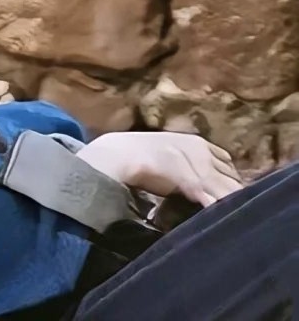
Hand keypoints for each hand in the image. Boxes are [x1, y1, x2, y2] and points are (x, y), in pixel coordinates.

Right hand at [76, 131, 241, 207]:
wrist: (121, 154)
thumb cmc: (141, 155)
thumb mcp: (171, 153)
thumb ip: (188, 163)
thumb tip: (200, 182)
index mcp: (198, 143)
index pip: (227, 161)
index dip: (230, 177)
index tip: (231, 191)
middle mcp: (204, 152)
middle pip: (232, 176)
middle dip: (236, 191)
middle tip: (238, 208)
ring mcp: (201, 167)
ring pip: (230, 189)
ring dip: (234, 202)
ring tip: (239, 218)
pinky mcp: (194, 184)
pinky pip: (217, 199)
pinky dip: (222, 208)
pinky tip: (225, 219)